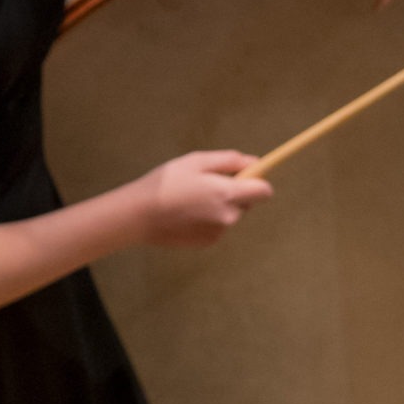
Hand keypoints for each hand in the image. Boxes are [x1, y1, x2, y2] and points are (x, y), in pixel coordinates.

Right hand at [129, 151, 272, 248]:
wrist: (138, 216)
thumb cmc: (166, 182)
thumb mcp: (197, 161)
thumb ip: (230, 161)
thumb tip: (254, 162)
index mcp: (228, 194)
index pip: (264, 191)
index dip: (258, 181)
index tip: (247, 174)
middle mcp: (228, 217)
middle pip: (247, 203)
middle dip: (235, 192)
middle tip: (206, 183)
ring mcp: (218, 233)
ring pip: (230, 215)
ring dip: (219, 206)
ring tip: (191, 198)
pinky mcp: (207, 242)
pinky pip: (217, 226)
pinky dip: (208, 219)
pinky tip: (186, 213)